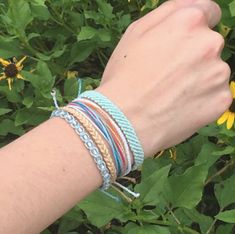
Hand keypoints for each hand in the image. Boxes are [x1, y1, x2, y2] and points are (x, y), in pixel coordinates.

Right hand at [96, 0, 231, 156]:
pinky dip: (202, 100)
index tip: (182, 43)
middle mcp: (210, 43)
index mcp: (189, 21)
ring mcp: (218, 74)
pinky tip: (180, 107)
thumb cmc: (124, 77)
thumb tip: (191, 9)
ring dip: (198, 78)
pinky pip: (215, 94)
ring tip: (171, 94)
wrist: (124, 120)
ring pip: (213, 71)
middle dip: (193, 55)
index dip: (194, 28)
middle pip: (210, 44)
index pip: (209, 12)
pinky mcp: (221, 100)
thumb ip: (167, 12)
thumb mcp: (135, 33)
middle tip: (168, 75)